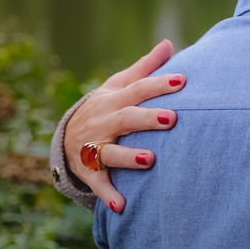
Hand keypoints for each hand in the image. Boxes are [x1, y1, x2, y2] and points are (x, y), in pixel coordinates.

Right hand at [63, 39, 183, 211]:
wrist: (66, 134)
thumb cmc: (106, 106)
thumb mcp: (118, 85)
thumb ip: (145, 67)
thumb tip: (169, 43)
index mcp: (114, 100)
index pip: (138, 90)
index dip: (159, 84)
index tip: (183, 80)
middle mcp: (103, 122)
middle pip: (126, 118)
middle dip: (147, 119)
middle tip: (172, 119)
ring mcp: (93, 146)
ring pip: (110, 152)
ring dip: (129, 157)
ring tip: (150, 160)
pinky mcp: (88, 170)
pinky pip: (98, 183)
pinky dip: (108, 194)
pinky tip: (122, 205)